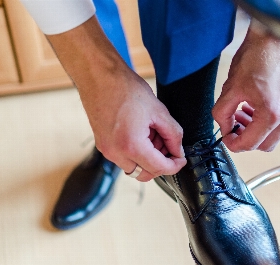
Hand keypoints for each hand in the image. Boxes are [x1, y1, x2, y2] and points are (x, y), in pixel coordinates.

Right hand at [47, 17, 185, 180]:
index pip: (159, 168)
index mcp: (132, 145)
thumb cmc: (125, 88)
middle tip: (167, 144)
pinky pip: (123, 158)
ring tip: (153, 134)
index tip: (181, 159)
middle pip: (145, 173)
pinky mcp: (102, 145)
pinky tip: (141, 133)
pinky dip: (135, 152)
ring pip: (134, 167)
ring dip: (147, 158)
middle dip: (160, 163)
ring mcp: (106, 150)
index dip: (175, 165)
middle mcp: (116, 153)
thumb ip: (173, 135)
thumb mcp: (159, 111)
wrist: (99, 76)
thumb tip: (178, 150)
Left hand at [212, 19, 279, 151]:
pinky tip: (252, 107)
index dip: (233, 144)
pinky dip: (265, 121)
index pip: (250, 144)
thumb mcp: (231, 88)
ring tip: (241, 114)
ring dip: (255, 131)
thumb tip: (223, 127)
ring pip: (273, 135)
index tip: (225, 137)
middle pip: (265, 146)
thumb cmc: (257, 57)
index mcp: (271, 114)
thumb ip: (222, 113)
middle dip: (246, 140)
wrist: (275, 38)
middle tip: (232, 128)